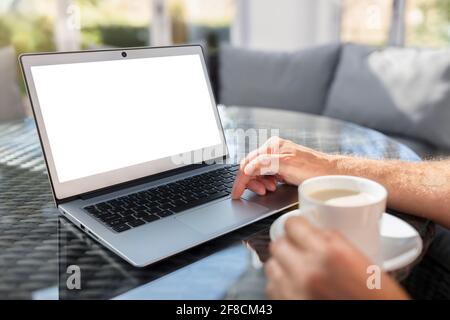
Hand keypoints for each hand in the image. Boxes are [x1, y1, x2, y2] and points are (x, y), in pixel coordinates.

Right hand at [231, 137, 335, 198]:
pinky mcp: (282, 168)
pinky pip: (266, 176)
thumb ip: (266, 164)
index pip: (248, 163)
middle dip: (252, 181)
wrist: (332, 175)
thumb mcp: (287, 166)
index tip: (236, 194)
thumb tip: (249, 168)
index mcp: (272, 146)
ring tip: (270, 189)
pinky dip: (266, 183)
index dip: (241, 179)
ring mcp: (277, 160)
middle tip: (261, 192)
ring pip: (258, 173)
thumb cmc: (314, 169)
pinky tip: (274, 187)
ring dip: (260, 183)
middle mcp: (273, 151)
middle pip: (251, 168)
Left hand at [265, 216, 408, 299]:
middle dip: (287, 245)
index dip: (296, 225)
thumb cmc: (377, 298)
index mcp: (329, 254)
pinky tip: (296, 288)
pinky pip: (272, 289)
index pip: (293, 225)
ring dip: (282, 265)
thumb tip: (313, 231)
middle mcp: (307, 272)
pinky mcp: (287, 306)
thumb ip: (332, 241)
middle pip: (278, 245)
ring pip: (271, 266)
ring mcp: (294, 292)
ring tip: (296, 270)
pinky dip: (281, 286)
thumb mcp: (362, 261)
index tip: (299, 228)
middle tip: (298, 249)